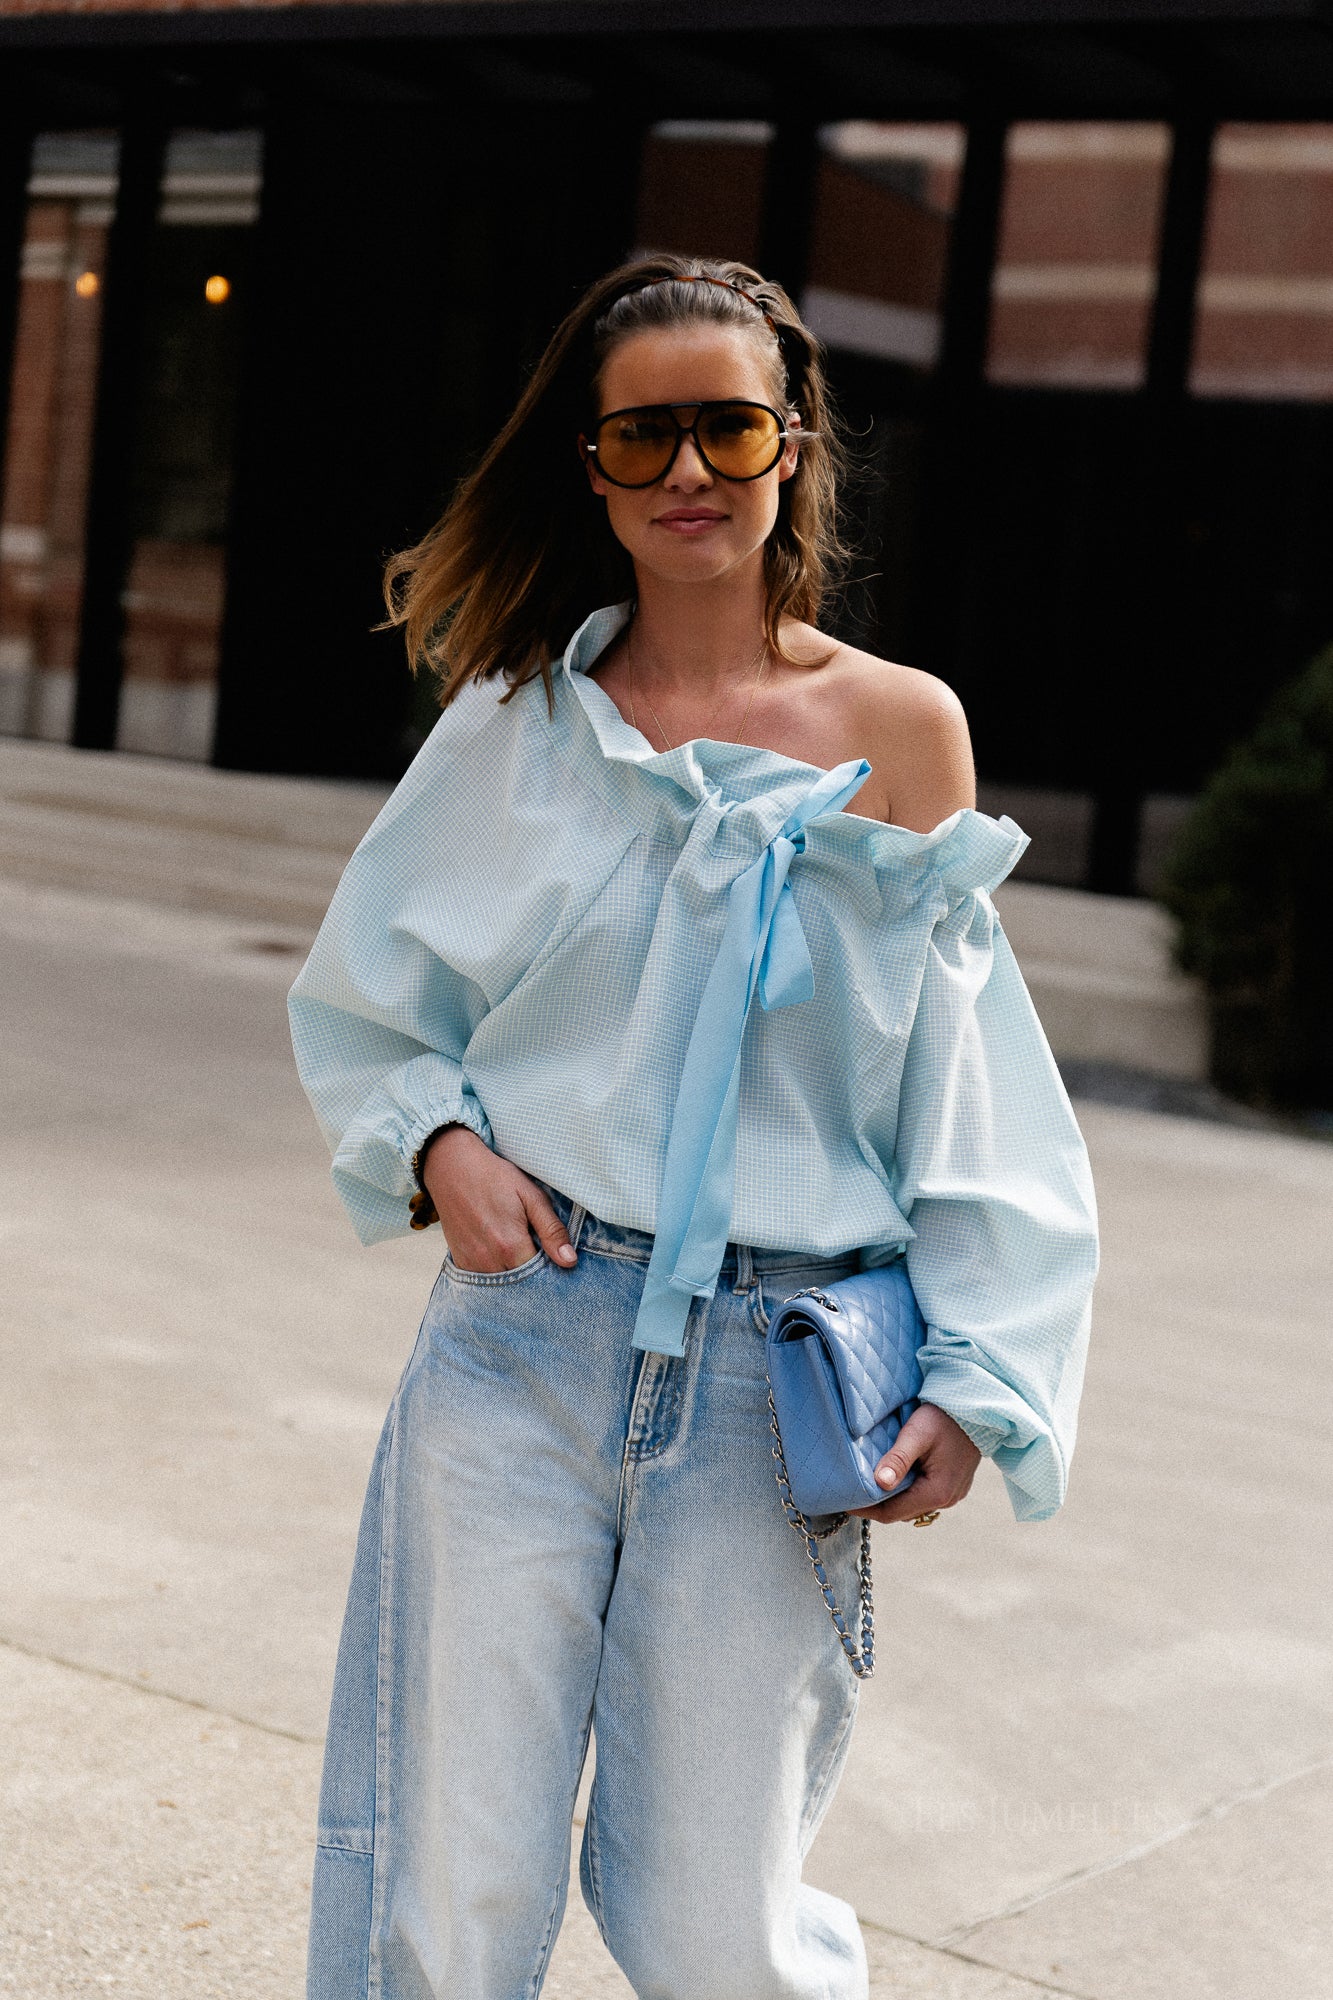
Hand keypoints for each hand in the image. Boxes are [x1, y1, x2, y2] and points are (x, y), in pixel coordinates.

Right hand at [420, 1126, 578, 1273]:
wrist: (452, 1167)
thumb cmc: (495, 1178)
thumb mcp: (531, 1196)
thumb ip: (551, 1230)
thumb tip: (569, 1261)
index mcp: (511, 1246)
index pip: (541, 1276)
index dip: (551, 1268)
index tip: (553, 1255)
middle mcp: (489, 1261)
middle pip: (521, 1284)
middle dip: (533, 1274)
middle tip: (536, 1248)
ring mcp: (471, 1264)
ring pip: (502, 1284)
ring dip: (514, 1273)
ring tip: (517, 1248)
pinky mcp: (459, 1261)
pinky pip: (483, 1279)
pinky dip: (496, 1271)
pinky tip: (500, 1252)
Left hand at [851, 1402, 981, 1525]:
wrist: (975, 1410)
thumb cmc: (944, 1417)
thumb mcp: (917, 1434)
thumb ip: (898, 1459)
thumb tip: (879, 1483)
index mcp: (937, 1492)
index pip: (892, 1513)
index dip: (866, 1510)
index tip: (844, 1502)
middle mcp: (947, 1500)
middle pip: (902, 1512)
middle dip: (876, 1506)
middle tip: (852, 1493)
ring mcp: (952, 1495)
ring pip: (912, 1506)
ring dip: (891, 1499)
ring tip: (868, 1486)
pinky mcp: (953, 1486)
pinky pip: (923, 1497)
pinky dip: (905, 1492)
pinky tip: (893, 1478)